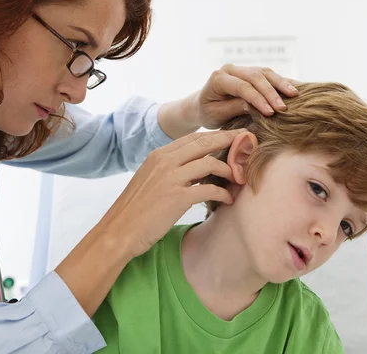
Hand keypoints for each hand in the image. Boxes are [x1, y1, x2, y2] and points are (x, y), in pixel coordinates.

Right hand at [98, 129, 243, 257]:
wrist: (118, 231)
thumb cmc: (135, 210)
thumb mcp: (150, 180)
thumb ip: (169, 169)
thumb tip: (194, 167)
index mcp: (158, 155)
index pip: (193, 138)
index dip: (216, 136)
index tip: (233, 136)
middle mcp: (165, 161)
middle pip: (205, 144)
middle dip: (229, 141)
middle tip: (248, 143)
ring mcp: (171, 178)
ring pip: (210, 163)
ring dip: (229, 170)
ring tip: (238, 178)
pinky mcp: (177, 197)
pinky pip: (210, 189)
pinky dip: (223, 193)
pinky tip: (228, 200)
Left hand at [193, 64, 299, 128]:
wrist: (203, 105)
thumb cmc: (207, 112)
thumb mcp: (216, 115)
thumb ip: (233, 108)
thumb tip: (253, 106)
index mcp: (218, 78)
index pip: (242, 87)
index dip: (258, 99)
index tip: (270, 113)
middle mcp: (231, 69)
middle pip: (256, 77)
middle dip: (271, 92)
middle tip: (284, 108)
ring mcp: (242, 69)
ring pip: (265, 72)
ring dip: (281, 84)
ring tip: (295, 95)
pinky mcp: (251, 72)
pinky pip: (269, 74)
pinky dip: (282, 81)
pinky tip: (295, 87)